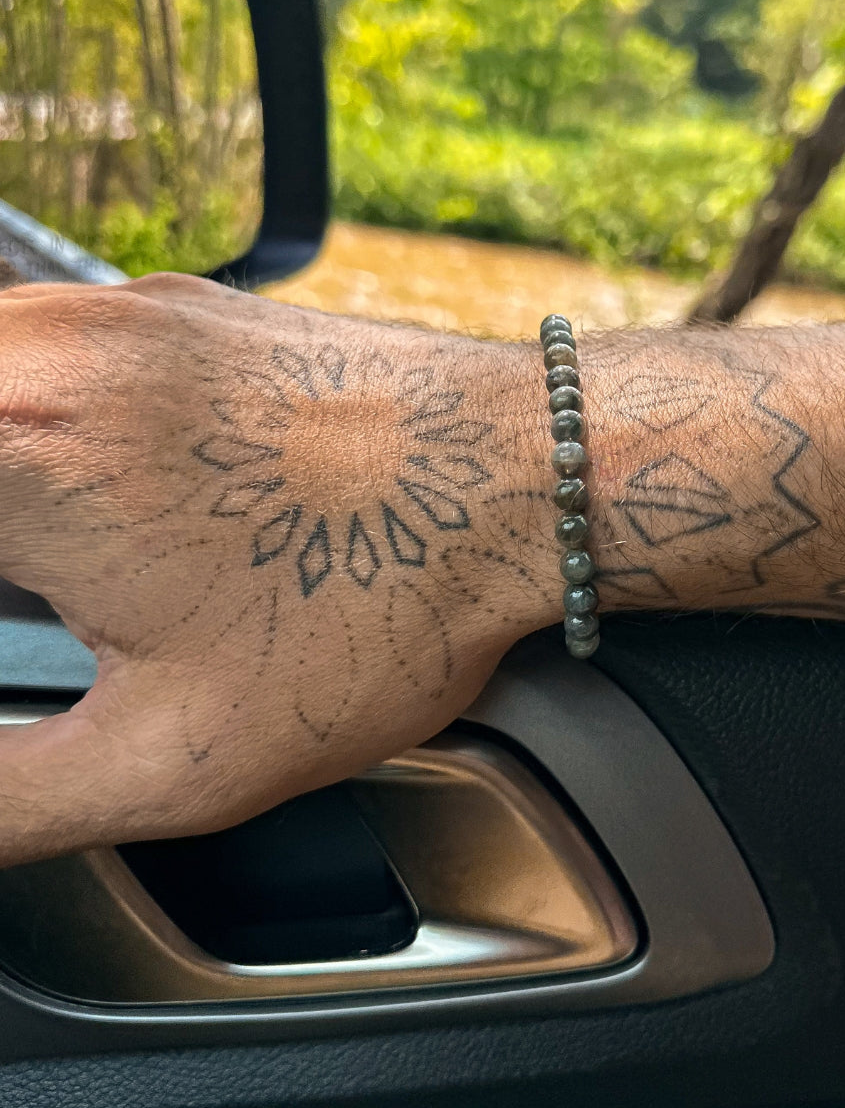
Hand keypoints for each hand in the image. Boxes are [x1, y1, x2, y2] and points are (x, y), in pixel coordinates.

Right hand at [0, 275, 550, 864]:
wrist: (529, 472)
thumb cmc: (390, 600)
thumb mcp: (182, 754)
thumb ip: (5, 799)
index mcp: (15, 453)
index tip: (28, 636)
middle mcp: (46, 350)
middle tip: (44, 620)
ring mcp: (113, 313)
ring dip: (8, 490)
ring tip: (59, 588)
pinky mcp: (172, 308)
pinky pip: (36, 356)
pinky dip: (27, 429)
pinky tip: (90, 509)